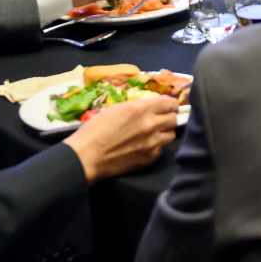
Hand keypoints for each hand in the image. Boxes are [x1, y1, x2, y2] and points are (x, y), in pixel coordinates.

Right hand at [63, 96, 180, 182]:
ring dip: (164, 133)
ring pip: (171, 135)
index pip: (170, 103)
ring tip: (154, 134)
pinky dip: (156, 146)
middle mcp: (151, 124)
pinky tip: (145, 146)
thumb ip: (137, 107)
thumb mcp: (116, 109)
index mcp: (142, 109)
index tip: (167, 107)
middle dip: (168, 118)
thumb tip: (150, 107)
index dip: (170, 104)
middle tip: (161, 120)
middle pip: (174, 119)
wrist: (87, 157)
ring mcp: (153, 143)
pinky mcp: (150, 158)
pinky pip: (161, 149)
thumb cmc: (95, 130)